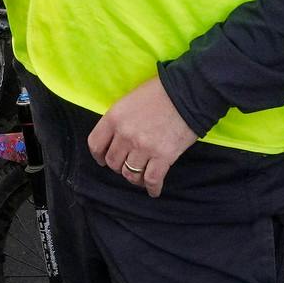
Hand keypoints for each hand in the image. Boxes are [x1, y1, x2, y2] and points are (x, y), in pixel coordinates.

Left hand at [87, 77, 199, 196]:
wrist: (187, 93)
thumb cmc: (160, 92)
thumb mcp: (130, 100)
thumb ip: (120, 119)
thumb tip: (117, 137)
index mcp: (114, 118)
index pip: (95, 144)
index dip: (98, 155)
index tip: (102, 159)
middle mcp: (125, 135)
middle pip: (113, 162)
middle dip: (118, 166)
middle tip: (127, 165)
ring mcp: (143, 147)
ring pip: (130, 174)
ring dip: (134, 178)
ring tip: (140, 177)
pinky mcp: (163, 157)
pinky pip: (151, 180)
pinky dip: (152, 188)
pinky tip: (153, 190)